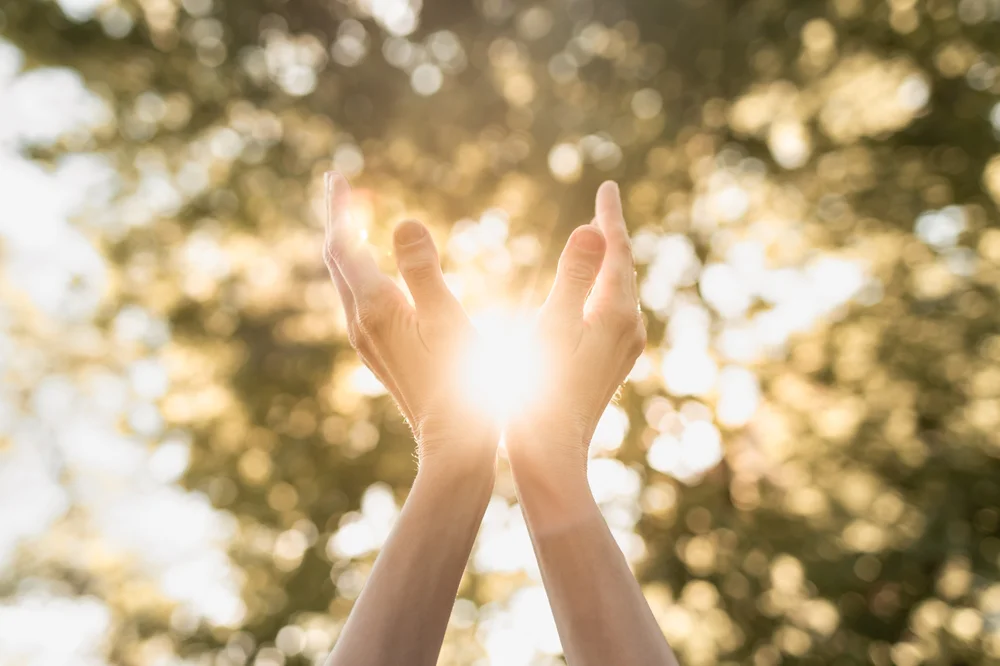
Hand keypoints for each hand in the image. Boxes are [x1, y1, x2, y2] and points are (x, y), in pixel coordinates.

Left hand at [322, 172, 497, 470]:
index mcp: (374, 307)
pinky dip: (360, 270)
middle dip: (338, 219)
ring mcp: (367, 340)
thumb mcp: (448, 318)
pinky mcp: (380, 352)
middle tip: (341, 186)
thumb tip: (403, 221)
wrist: (454, 442)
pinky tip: (375, 271)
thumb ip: (424, 269)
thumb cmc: (462, 381)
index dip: (338, 206)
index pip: (342, 243)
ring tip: (355, 219)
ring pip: (346, 280)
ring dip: (348, 244)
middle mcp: (360, 322)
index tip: (336, 173)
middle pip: (337, 259)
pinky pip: (358, 298)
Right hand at [507, 181, 645, 480]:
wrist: (551, 456)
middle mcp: (628, 330)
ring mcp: (623, 350)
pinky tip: (588, 293)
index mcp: (616, 315)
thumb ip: (572, 277)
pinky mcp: (610, 365)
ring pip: (619, 292)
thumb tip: (593, 229)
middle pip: (622, 268)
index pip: (617, 251)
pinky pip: (612, 312)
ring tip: (597, 239)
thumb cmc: (539, 393)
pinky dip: (600, 289)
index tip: (607, 186)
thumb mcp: (550, 327)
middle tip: (603, 204)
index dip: (610, 217)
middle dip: (611, 236)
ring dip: (606, 263)